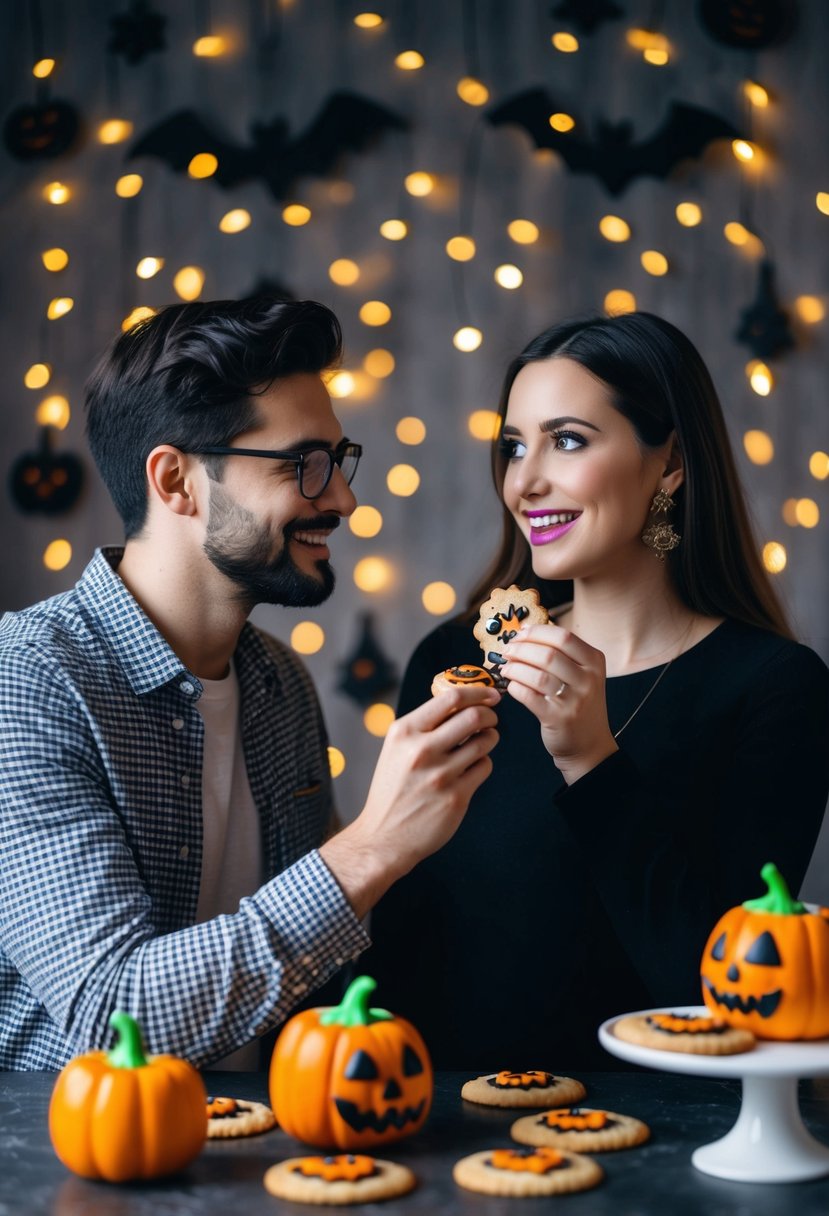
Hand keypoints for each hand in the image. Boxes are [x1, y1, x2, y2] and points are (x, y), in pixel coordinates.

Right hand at [320, 684, 499, 914]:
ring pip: (484, 741)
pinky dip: (482, 764)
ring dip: (490, 738)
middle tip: (490, 718)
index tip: (490, 694)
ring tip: (482, 743)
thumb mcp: (396, 749)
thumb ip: (423, 726)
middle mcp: (421, 750)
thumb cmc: (392, 790)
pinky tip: (470, 769)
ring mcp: (440, 775)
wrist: (382, 837)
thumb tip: (461, 703)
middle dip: (489, 714)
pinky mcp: (456, 797)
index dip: (477, 692)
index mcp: (404, 732)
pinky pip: (484, 767)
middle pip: (474, 716)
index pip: (450, 698)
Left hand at [499, 624, 616, 783]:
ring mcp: (574, 700)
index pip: (563, 636)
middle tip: (507, 651)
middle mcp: (588, 679)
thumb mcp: (582, 674)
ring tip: (506, 668)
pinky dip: (515, 687)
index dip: (536, 632)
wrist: (589, 744)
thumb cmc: (578, 703)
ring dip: (515, 668)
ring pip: (537, 675)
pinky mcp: (558, 718)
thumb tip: (525, 631)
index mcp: (594, 661)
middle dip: (521, 649)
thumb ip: (561, 653)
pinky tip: (511, 686)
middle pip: (548, 653)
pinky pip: (528, 696)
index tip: (520, 634)